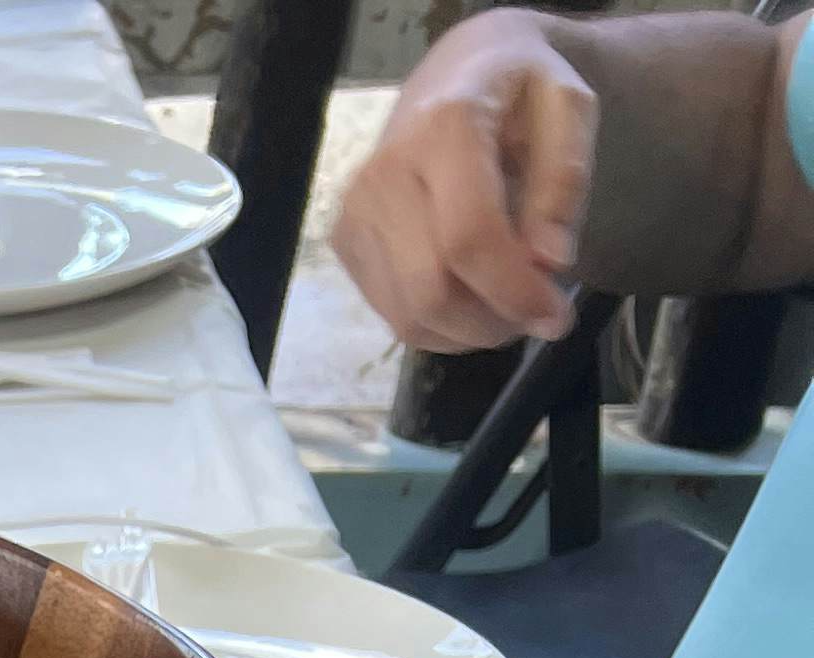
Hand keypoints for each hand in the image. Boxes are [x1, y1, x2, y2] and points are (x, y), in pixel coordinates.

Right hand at [336, 12, 597, 349]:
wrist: (456, 68)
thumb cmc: (519, 88)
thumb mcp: (568, 108)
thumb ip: (564, 180)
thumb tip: (549, 262)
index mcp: (442, 129)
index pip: (466, 238)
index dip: (512, 291)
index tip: (557, 317)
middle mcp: (383, 174)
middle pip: (430, 292)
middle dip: (491, 323)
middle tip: (536, 317)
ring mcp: (354, 213)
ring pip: (409, 317)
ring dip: (468, 333)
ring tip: (507, 306)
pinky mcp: (345, 241)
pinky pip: (393, 315)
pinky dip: (441, 326)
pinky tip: (472, 297)